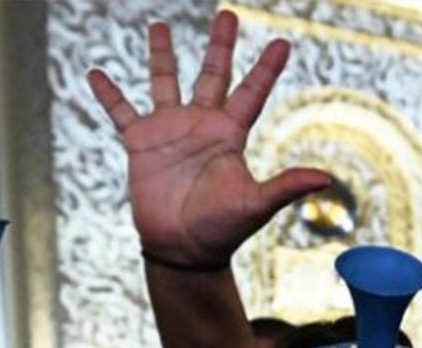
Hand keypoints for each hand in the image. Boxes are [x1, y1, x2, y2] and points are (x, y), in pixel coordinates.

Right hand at [87, 11, 329, 264]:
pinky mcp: (141, 143)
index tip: (283, 42)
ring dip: (162, 55)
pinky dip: (108, 93)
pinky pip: (121, 111)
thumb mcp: (255, 204)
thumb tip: (326, 179)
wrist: (183, 249)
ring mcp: (169, 131)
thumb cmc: (222, 230)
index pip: (252, 92)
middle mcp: (201, 126)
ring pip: (165, 82)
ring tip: (158, 25)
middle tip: (228, 14)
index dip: (267, 68)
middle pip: (213, 74)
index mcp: (230, 135)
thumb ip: (286, 187)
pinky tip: (95, 74)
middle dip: (220, 45)